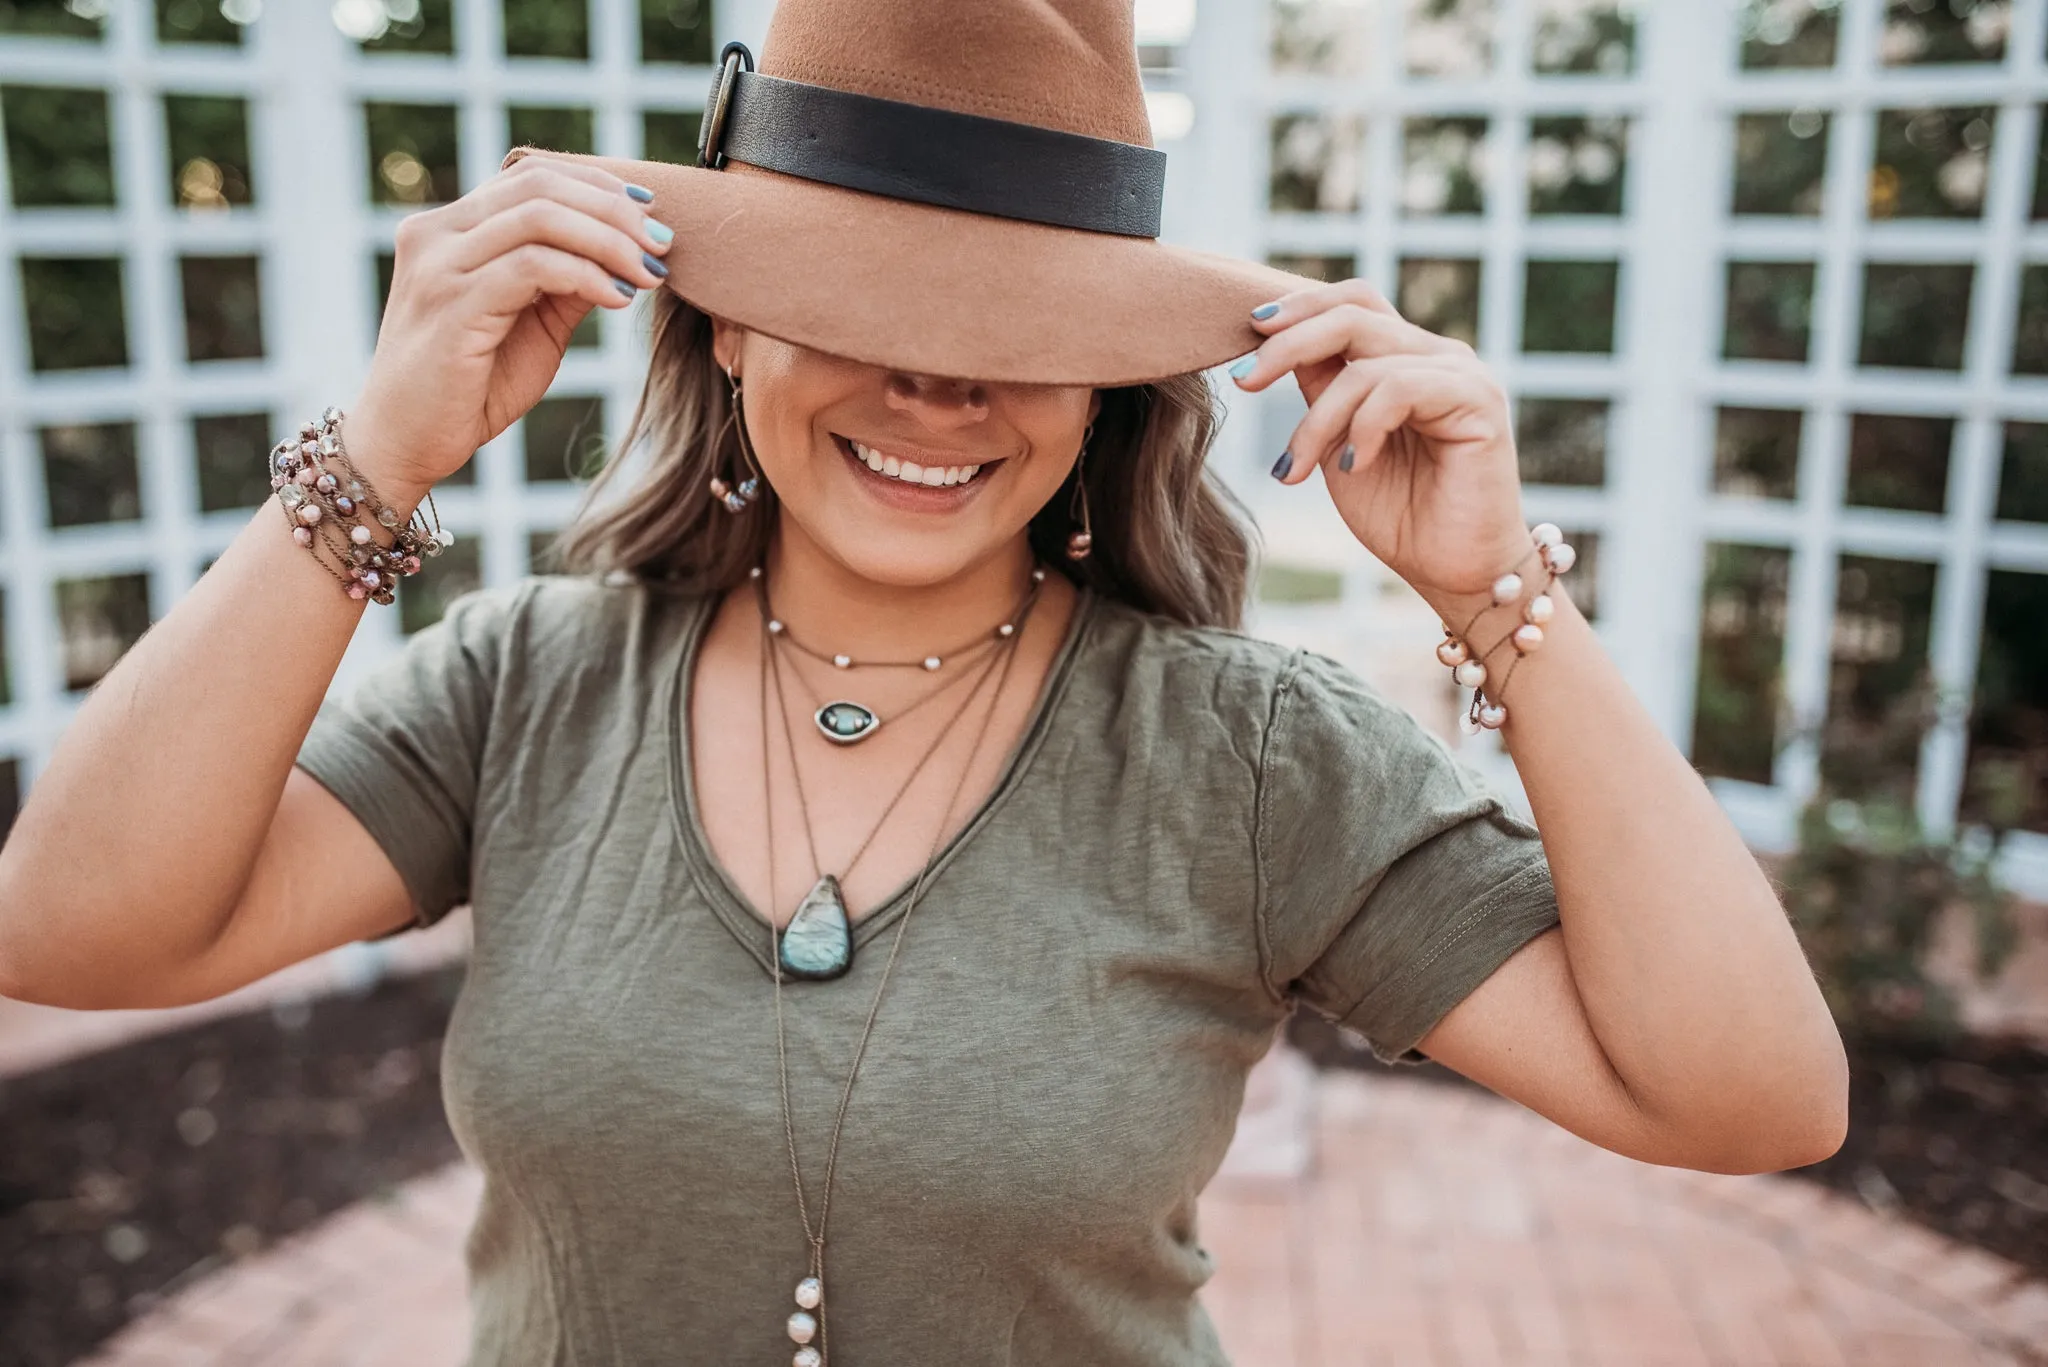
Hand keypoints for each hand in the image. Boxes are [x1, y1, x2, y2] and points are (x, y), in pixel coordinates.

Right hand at [346, 155, 674, 499]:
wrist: (407, 444)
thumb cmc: (470, 386)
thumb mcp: (531, 321)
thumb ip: (567, 278)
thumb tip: (628, 247)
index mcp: (449, 228)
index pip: (531, 175)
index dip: (598, 185)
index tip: (650, 212)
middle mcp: (436, 234)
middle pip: (539, 186)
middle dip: (613, 210)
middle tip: (662, 243)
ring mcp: (438, 266)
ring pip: (540, 218)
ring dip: (609, 240)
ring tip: (649, 272)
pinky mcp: (452, 304)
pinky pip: (533, 267)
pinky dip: (586, 275)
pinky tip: (619, 298)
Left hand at [1230, 280, 1535, 615]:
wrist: (1453, 573)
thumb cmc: (1400, 515)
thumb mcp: (1338, 444)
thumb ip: (1321, 392)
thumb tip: (1274, 343)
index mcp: (1407, 358)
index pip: (1352, 303)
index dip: (1300, 308)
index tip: (1247, 331)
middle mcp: (1437, 356)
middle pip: (1354, 314)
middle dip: (1288, 343)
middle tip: (1244, 380)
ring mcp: (1461, 374)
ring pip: (1365, 363)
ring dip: (1318, 419)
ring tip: (1296, 468)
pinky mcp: (1479, 400)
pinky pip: (1399, 388)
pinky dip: (1362, 427)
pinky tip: (1351, 466)